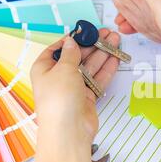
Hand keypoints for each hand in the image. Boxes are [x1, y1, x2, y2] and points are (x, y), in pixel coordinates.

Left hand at [31, 29, 119, 144]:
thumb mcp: (63, 69)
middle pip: (77, 56)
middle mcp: (58, 77)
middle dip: (93, 45)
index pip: (58, 48)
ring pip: (90, 67)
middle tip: (108, 34)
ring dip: (103, 54)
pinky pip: (98, 79)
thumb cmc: (59, 98)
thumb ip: (71, 54)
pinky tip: (115, 58)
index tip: (87, 30)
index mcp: (44, 68)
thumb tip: (72, 41)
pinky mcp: (87, 97)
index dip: (73, 39)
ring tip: (116, 41)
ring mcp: (74, 87)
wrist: (68, 130)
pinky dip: (106, 69)